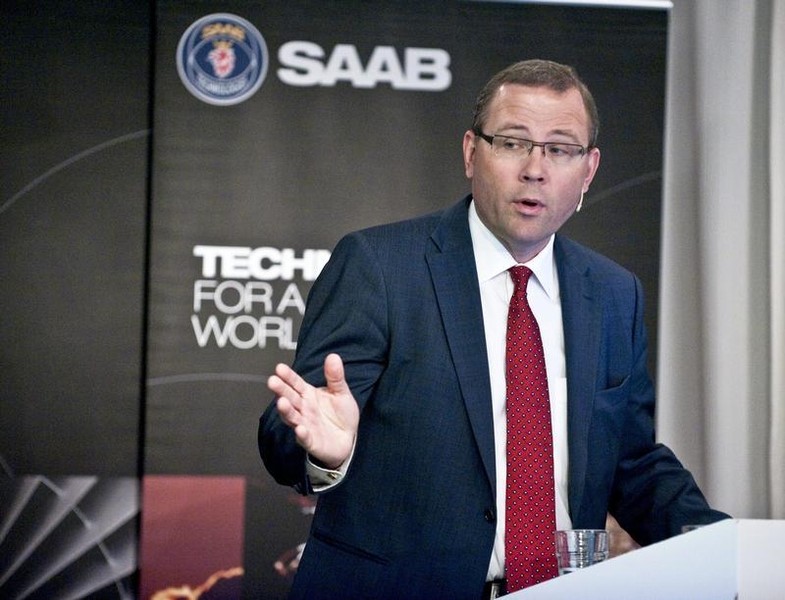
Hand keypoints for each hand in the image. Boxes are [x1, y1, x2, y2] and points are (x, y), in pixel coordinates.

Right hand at [267, 353, 359, 468]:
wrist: (348, 439)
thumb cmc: (341, 415)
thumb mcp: (341, 392)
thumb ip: (335, 376)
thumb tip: (333, 356)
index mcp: (308, 395)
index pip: (296, 383)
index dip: (288, 376)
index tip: (279, 368)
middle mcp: (303, 409)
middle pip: (290, 398)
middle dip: (281, 390)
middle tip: (272, 381)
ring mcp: (305, 425)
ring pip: (292, 417)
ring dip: (286, 411)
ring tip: (282, 402)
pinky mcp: (311, 442)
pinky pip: (305, 438)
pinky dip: (301, 434)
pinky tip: (300, 428)